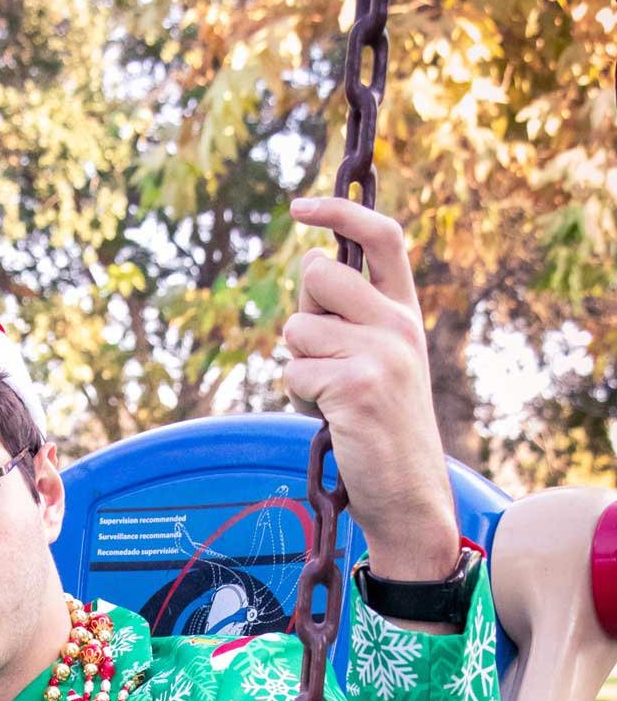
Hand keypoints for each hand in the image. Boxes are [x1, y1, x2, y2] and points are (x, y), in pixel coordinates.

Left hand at [281, 196, 459, 575]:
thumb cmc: (381, 429)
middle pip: (317, 275)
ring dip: (298, 365)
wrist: (408, 493)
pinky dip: (297, 397)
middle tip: (321, 356)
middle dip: (301, 312)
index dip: (339, 213)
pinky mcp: (354, 385)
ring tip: (329, 397)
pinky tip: (328, 419)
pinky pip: (292, 372)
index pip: (382, 237)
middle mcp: (398, 324)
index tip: (301, 208)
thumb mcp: (380, 361)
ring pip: (297, 329)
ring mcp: (380, 353)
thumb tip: (309, 263)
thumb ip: (352, 316)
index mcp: (406, 313)